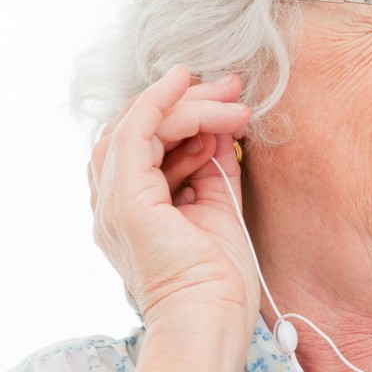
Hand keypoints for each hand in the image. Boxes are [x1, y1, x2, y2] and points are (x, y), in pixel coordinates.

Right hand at [88, 65, 258, 362]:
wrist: (213, 312)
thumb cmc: (219, 275)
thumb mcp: (219, 204)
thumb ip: (214, 165)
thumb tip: (222, 126)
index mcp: (135, 207)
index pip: (148, 143)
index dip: (186, 115)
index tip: (228, 100)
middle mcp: (115, 201)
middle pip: (140, 130)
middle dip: (189, 101)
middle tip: (232, 86)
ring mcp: (115, 200)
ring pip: (138, 126)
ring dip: (187, 102)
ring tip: (231, 95)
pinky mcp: (126, 199)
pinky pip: (134, 134)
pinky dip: (158, 102)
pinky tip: (184, 83)